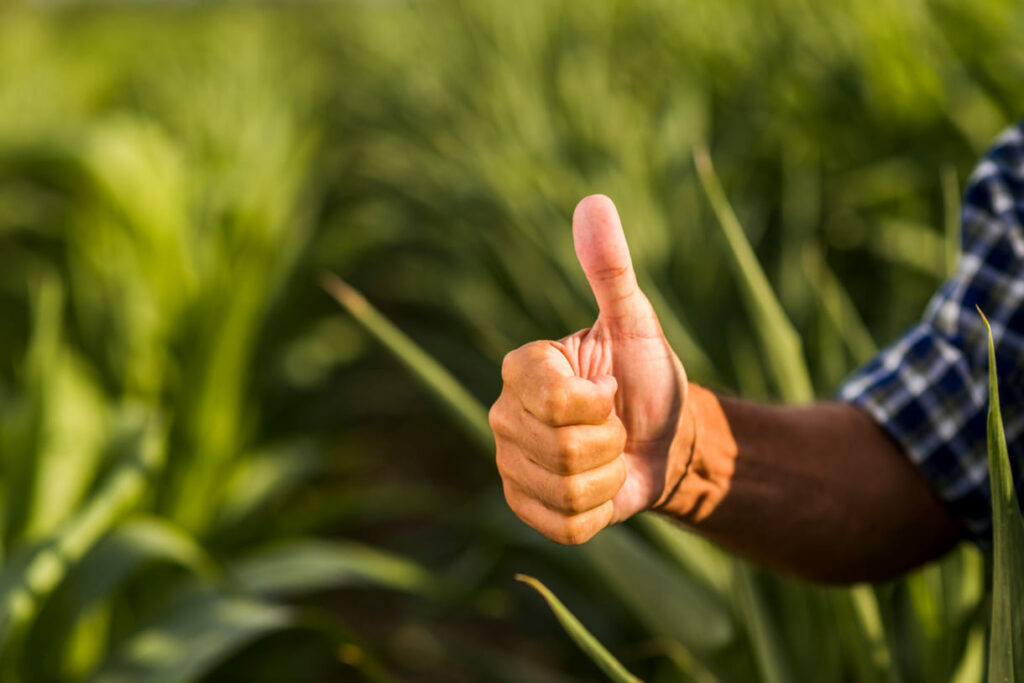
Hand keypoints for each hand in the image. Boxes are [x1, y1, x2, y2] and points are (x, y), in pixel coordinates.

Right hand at [489, 194, 689, 544]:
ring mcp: (509, 464)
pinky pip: (567, 525)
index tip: (609, 385)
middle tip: (613, 422)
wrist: (662, 438)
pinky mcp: (524, 508)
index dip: (599, 401)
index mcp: (522, 368)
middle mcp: (503, 415)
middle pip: (563, 450)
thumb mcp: (636, 322)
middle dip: (610, 440)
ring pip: (567, 489)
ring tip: (609, 453)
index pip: (556, 400)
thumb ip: (610, 269)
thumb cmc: (646, 375)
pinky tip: (600, 486)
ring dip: (608, 474)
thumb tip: (594, 203)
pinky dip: (599, 510)